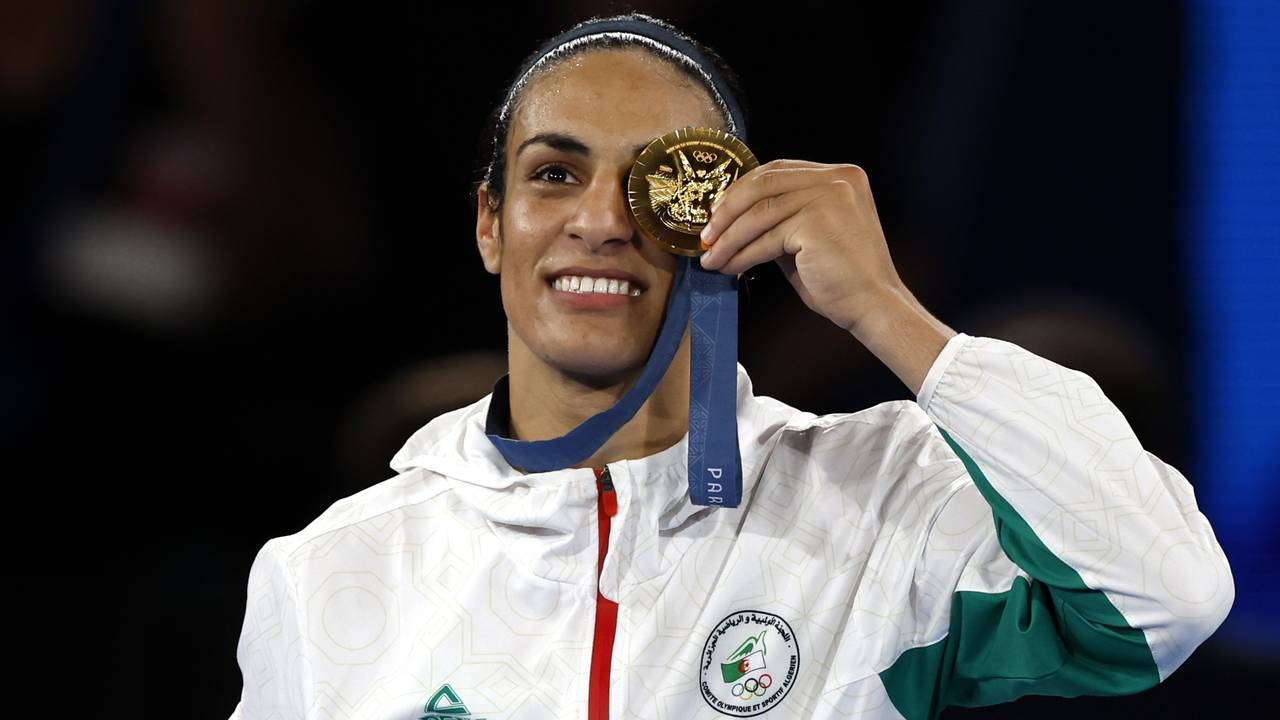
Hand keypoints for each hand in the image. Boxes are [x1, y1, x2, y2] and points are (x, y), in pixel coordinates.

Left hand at [697, 160, 904, 334]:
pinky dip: (742, 254)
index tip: (717, 212)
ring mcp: (830, 197)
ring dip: (729, 238)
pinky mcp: (817, 222)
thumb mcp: (808, 236)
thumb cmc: (842, 278)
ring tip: (712, 257)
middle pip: (764, 183)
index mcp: (841, 176)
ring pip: (760, 212)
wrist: (872, 306)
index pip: (777, 170)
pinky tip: (730, 267)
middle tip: (707, 235)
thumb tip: (733, 217)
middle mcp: (838, 179)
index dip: (741, 189)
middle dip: (728, 210)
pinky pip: (766, 236)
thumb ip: (781, 218)